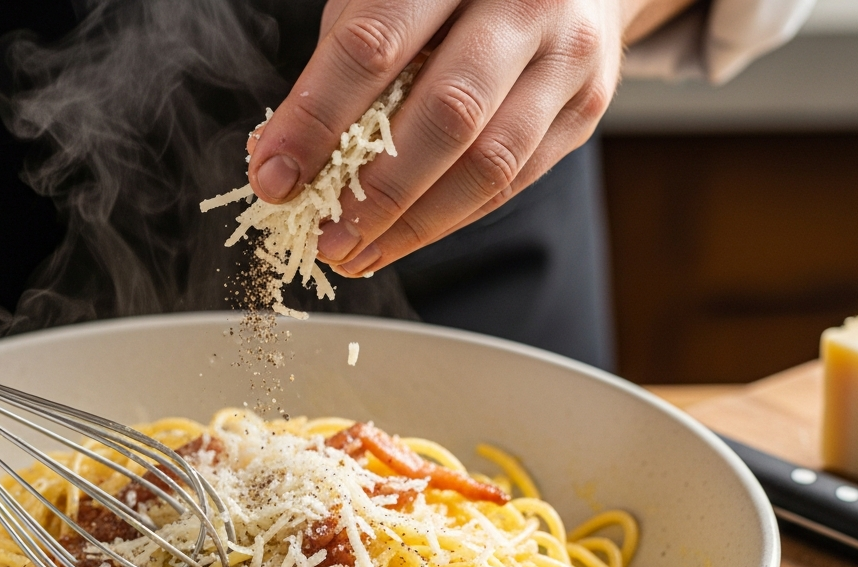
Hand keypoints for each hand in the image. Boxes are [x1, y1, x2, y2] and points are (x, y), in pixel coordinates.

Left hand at [246, 0, 688, 276]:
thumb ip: (337, 64)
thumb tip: (278, 156)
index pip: (373, 46)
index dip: (316, 118)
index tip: (274, 176)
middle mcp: (522, 5)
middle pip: (445, 113)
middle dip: (374, 190)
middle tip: (324, 234)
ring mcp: (564, 58)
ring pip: (489, 162)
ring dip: (412, 223)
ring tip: (357, 251)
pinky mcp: (584, 108)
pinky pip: (512, 182)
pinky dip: (448, 220)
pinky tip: (400, 239)